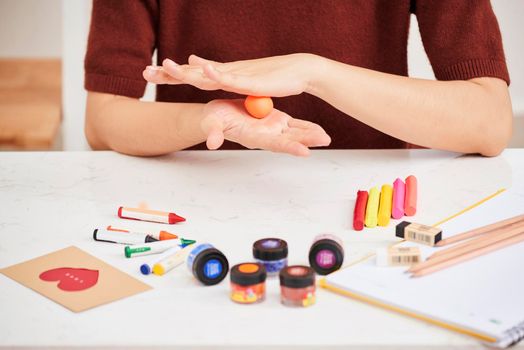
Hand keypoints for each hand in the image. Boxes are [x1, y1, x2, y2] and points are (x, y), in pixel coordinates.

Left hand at [143, 53, 322, 96]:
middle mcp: (226, 73)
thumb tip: (203, 68)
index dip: (171, 74)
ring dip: (185, 70)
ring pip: (205, 74)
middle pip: (192, 73)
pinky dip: (214, 71)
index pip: (192, 75)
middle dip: (168, 73)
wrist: (298, 71)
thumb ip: (223, 77)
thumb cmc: (273, 77)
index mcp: (222, 75)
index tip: (150, 73)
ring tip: (165, 66)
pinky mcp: (249, 79)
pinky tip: (200, 67)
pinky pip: (228, 76)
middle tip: (145, 73)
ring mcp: (236, 74)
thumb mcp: (243, 81)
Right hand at [201, 99, 330, 155]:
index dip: (288, 147)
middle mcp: (266, 136)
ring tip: (326, 138)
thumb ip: (213, 133)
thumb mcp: (211, 123)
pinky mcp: (276, 120)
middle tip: (324, 141)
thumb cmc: (212, 120)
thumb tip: (211, 143)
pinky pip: (294, 124)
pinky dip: (307, 127)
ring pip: (295, 133)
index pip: (274, 144)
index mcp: (253, 137)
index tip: (304, 151)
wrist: (218, 115)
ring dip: (310, 135)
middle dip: (307, 141)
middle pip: (289, 140)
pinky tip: (320, 130)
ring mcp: (272, 128)